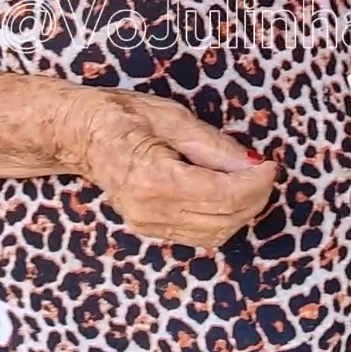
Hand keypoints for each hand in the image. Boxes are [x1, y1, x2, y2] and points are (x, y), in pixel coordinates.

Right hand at [71, 89, 277, 249]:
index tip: (270, 165)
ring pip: (214, 235)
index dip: (255, 184)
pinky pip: (198, 235)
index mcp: (153, 179)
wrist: (80, 133)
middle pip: (223, 220)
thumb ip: (214, 144)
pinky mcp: (148, 229)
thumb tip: (252, 163)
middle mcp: (149, 211)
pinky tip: (228, 194)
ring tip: (249, 181)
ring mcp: (146, 225)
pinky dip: (222, 219)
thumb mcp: (171, 117)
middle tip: (265, 171)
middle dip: (254, 198)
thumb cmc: (121, 116)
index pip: (222, 195)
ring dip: (241, 212)